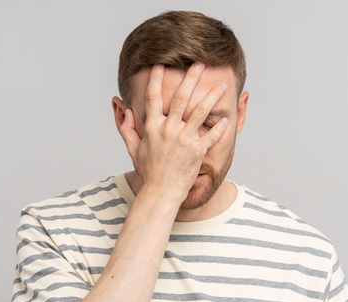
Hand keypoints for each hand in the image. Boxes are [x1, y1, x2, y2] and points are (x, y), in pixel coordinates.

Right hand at [119, 62, 228, 204]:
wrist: (161, 192)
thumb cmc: (148, 171)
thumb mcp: (133, 148)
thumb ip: (126, 127)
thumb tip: (120, 107)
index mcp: (152, 127)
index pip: (153, 97)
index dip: (156, 79)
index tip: (161, 64)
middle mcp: (168, 130)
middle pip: (181, 97)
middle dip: (191, 78)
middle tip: (200, 64)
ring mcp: (184, 140)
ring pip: (201, 112)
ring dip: (212, 96)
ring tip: (222, 85)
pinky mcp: (197, 151)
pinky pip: (211, 135)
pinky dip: (219, 127)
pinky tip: (226, 118)